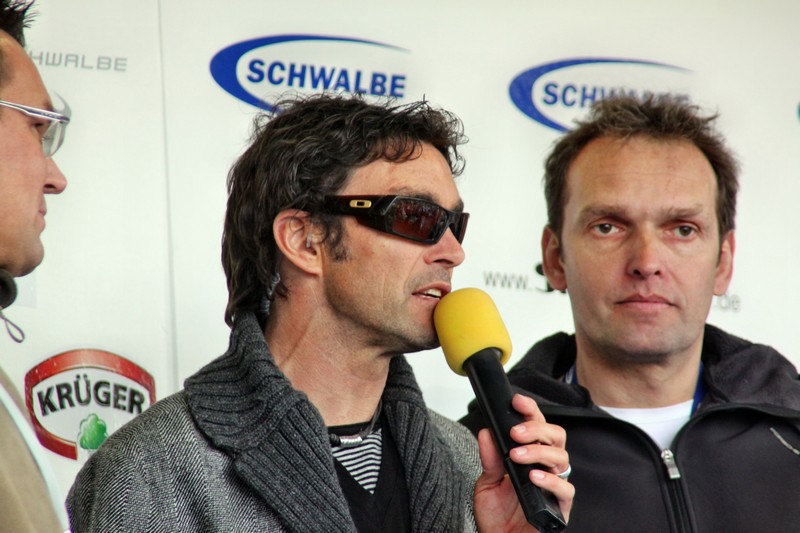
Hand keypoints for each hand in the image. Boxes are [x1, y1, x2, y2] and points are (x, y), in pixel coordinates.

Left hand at [473, 394, 573, 531]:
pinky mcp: (561, 506)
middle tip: (515, 432)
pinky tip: (534, 476)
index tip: (517, 401)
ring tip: (517, 456)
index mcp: (530, 456)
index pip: (537, 426)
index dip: (530, 410)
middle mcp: (546, 467)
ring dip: (538, 451)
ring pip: (561, 456)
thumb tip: (487, 432)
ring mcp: (555, 485)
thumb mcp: (487, 482)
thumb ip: (490, 458)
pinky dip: (550, 479)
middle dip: (536, 428)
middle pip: (555, 435)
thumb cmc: (497, 516)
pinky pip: (565, 488)